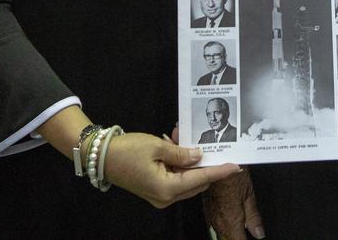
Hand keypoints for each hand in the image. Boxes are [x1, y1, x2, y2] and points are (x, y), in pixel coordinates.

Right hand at [101, 132, 237, 208]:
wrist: (101, 157)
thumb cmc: (127, 150)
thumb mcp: (157, 147)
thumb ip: (182, 153)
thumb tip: (200, 156)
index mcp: (167, 189)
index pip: (201, 178)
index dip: (220, 171)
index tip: (236, 165)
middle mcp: (165, 198)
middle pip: (196, 182)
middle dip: (205, 163)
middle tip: (210, 143)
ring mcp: (159, 196)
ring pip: (187, 180)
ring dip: (190, 162)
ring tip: (184, 139)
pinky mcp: (154, 190)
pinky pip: (175, 178)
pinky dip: (179, 164)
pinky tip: (175, 145)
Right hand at [204, 168, 265, 238]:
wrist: (217, 161)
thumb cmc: (233, 175)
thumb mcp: (249, 195)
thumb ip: (253, 217)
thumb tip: (259, 233)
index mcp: (230, 221)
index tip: (252, 238)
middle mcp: (219, 221)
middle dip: (237, 239)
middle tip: (246, 233)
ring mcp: (211, 216)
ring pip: (221, 234)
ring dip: (230, 234)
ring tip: (240, 229)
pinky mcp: (207, 209)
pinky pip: (215, 224)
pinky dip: (224, 226)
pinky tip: (231, 220)